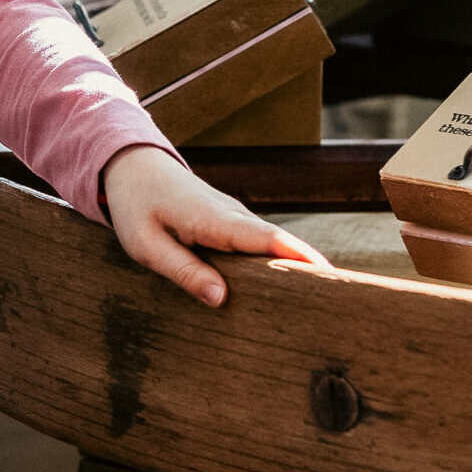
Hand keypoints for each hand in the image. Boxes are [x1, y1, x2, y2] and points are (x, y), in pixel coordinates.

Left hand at [101, 143, 329, 307]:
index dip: (298, 257)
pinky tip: (287, 290)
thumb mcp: (146, 245)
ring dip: (296, 268)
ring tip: (323, 305)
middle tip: (339, 304)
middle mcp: (233, 214)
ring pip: (272, 245)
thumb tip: (221, 299)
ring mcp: (235, 217)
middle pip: (280, 244)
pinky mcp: (232, 223)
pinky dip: (277, 262)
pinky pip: (260, 244)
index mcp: (212, 218)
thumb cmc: (136, 206)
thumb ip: (184, 271)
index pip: (265, 239)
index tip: (328, 276)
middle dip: (309, 269)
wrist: (133, 166)